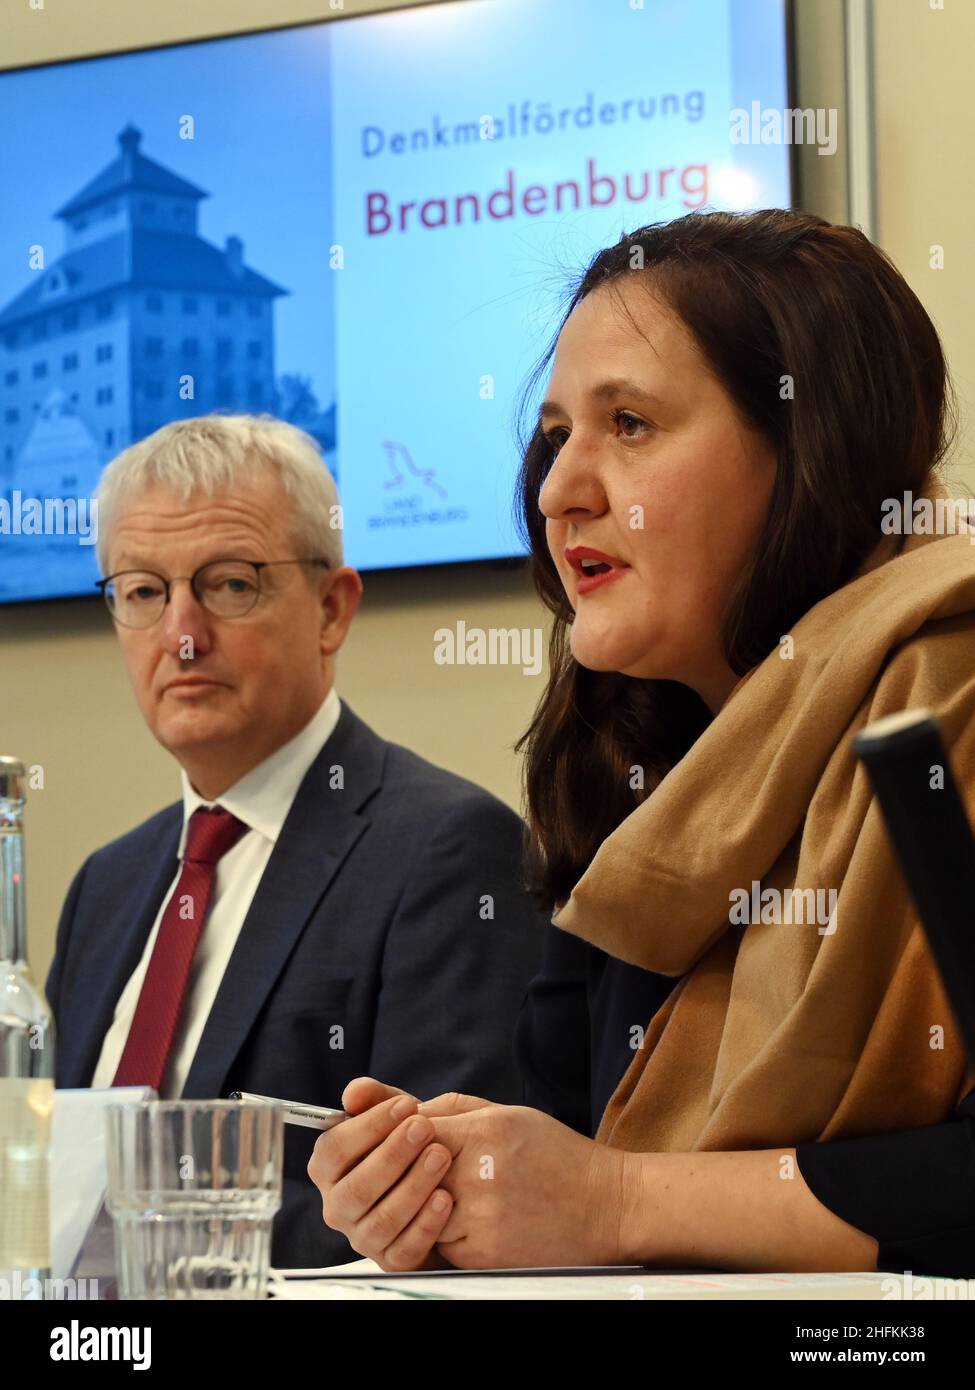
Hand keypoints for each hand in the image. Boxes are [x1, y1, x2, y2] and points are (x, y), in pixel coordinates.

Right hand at [307, 1076, 487, 1269]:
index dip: (368, 1125)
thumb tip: (354, 1092)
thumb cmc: (410, 1148)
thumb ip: (377, 1100)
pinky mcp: (390, 1260)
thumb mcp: (397, 1118)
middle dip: (393, 1155)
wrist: (442, 1187)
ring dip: (412, 1186)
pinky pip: (405, 1248)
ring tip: (440, 1156)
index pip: (333, 1149)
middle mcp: (338, 1205)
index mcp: (330, 1169)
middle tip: (425, 1128)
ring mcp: (362, 1236)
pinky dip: (426, 1224)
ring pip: (381, 1219)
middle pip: (355, 1187)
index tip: (405, 1105)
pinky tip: (446, 1198)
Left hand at [420, 1097, 628, 1268]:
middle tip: (428, 1170)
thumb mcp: (509, 1115)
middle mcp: (478, 1175)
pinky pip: (441, 1243)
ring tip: (457, 1195)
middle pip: (412, 1172)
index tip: (412, 1139)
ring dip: (427, 1204)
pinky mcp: (482, 1255)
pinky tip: (474, 1220)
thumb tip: (405, 1112)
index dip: (407, 1135)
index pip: (415, 1130)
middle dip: (412, 1170)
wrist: (605, 1207)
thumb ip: (454, 1109)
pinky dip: (448, 1233)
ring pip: (421, 1210)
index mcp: (484, 1132)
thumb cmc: (555, 1155)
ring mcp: (479, 1219)